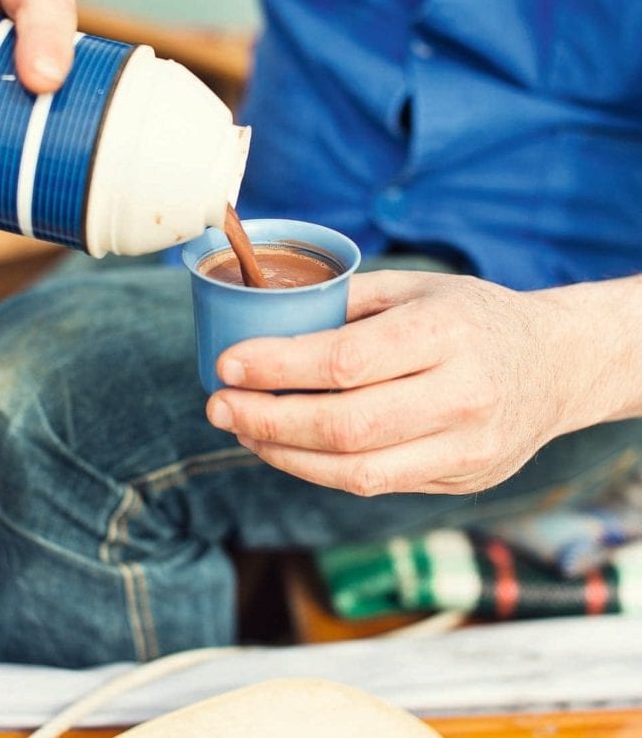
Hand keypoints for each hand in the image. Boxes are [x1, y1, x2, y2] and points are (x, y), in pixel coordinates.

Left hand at [206, 270, 583, 496]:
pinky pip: (375, 485)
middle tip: (217, 405)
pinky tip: (285, 448)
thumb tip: (266, 321)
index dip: (277, 367)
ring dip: (284, 454)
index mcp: (447, 333)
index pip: (346, 361)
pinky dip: (319, 470)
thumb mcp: (418, 287)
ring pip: (356, 470)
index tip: (227, 363)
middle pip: (345, 425)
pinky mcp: (460, 479)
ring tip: (241, 429)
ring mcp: (466, 447)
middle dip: (267, 419)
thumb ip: (347, 302)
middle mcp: (462, 395)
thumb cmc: (474, 316)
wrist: (555, 365)